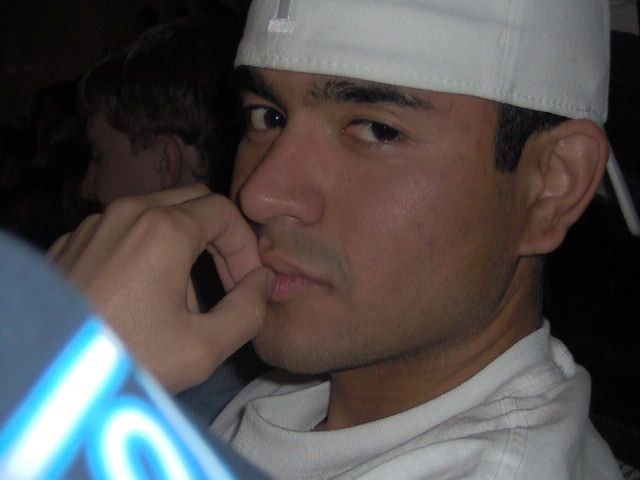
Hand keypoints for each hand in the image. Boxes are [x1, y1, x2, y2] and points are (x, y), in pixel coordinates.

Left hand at [49, 185, 272, 391]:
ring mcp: (93, 224)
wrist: (44, 377)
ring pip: (156, 213)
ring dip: (183, 245)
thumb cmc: (127, 359)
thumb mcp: (203, 348)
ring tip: (179, 300)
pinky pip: (122, 230)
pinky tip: (138, 298)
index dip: (246, 248)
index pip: (225, 213)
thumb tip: (263, 281)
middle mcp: (127, 212)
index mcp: (163, 228)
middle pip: (193, 201)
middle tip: (226, 282)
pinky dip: (145, 250)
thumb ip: (248, 310)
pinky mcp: (70, 242)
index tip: (247, 285)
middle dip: (219, 238)